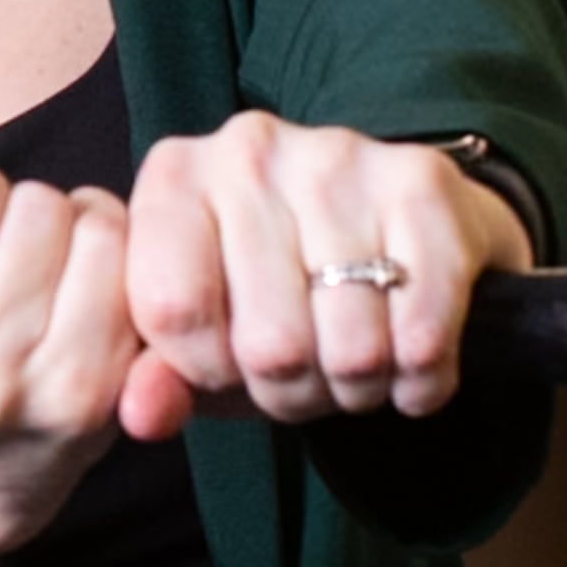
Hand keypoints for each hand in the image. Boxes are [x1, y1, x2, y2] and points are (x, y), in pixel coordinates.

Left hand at [118, 115, 530, 438]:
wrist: (386, 233)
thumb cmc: (270, 293)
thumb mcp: (198, 338)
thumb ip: (156, 377)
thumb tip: (143, 417)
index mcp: (174, 178)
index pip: (174, 311)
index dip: (206, 370)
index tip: (229, 366)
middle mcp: (249, 149)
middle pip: (271, 342)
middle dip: (292, 391)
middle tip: (305, 376)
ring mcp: (339, 156)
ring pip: (352, 346)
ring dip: (358, 388)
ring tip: (352, 366)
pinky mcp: (421, 181)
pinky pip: (423, 331)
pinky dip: (421, 377)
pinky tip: (410, 365)